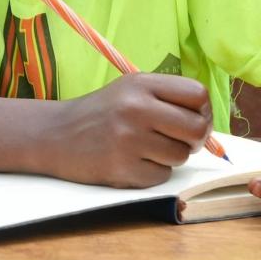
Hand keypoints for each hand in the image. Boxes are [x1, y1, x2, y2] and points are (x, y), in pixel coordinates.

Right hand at [49, 73, 213, 187]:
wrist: (53, 135)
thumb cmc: (100, 113)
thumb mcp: (129, 90)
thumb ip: (166, 99)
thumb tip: (207, 123)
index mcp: (140, 83)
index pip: (197, 94)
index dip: (203, 110)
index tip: (193, 119)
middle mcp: (136, 108)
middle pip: (197, 128)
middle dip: (194, 139)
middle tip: (178, 140)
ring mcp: (129, 139)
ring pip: (181, 156)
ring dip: (169, 157)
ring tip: (145, 148)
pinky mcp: (123, 168)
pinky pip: (161, 175)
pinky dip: (151, 172)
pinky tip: (131, 161)